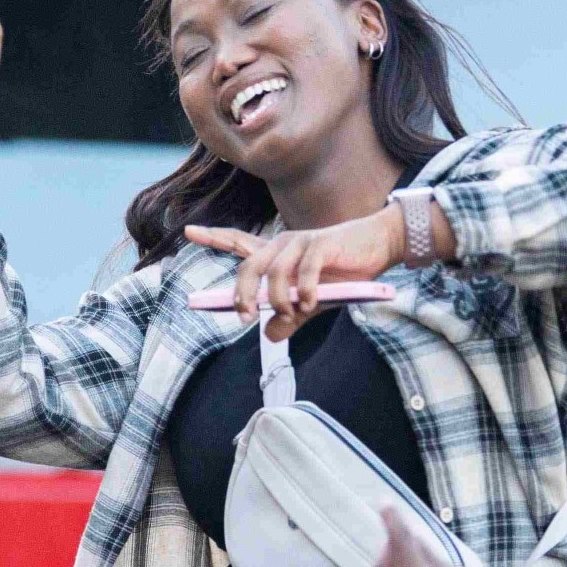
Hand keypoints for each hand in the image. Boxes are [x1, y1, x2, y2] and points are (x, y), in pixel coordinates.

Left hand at [185, 204, 406, 338]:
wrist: (378, 247)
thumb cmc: (344, 272)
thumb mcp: (312, 302)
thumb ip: (289, 318)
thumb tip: (268, 335)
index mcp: (277, 255)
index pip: (238, 242)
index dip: (212, 237)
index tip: (188, 230)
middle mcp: (283, 244)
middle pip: (248, 266)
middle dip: (241, 294)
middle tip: (243, 316)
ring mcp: (301, 243)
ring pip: (274, 274)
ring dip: (279, 300)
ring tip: (294, 314)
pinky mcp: (321, 245)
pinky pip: (304, 272)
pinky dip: (304, 292)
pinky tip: (310, 303)